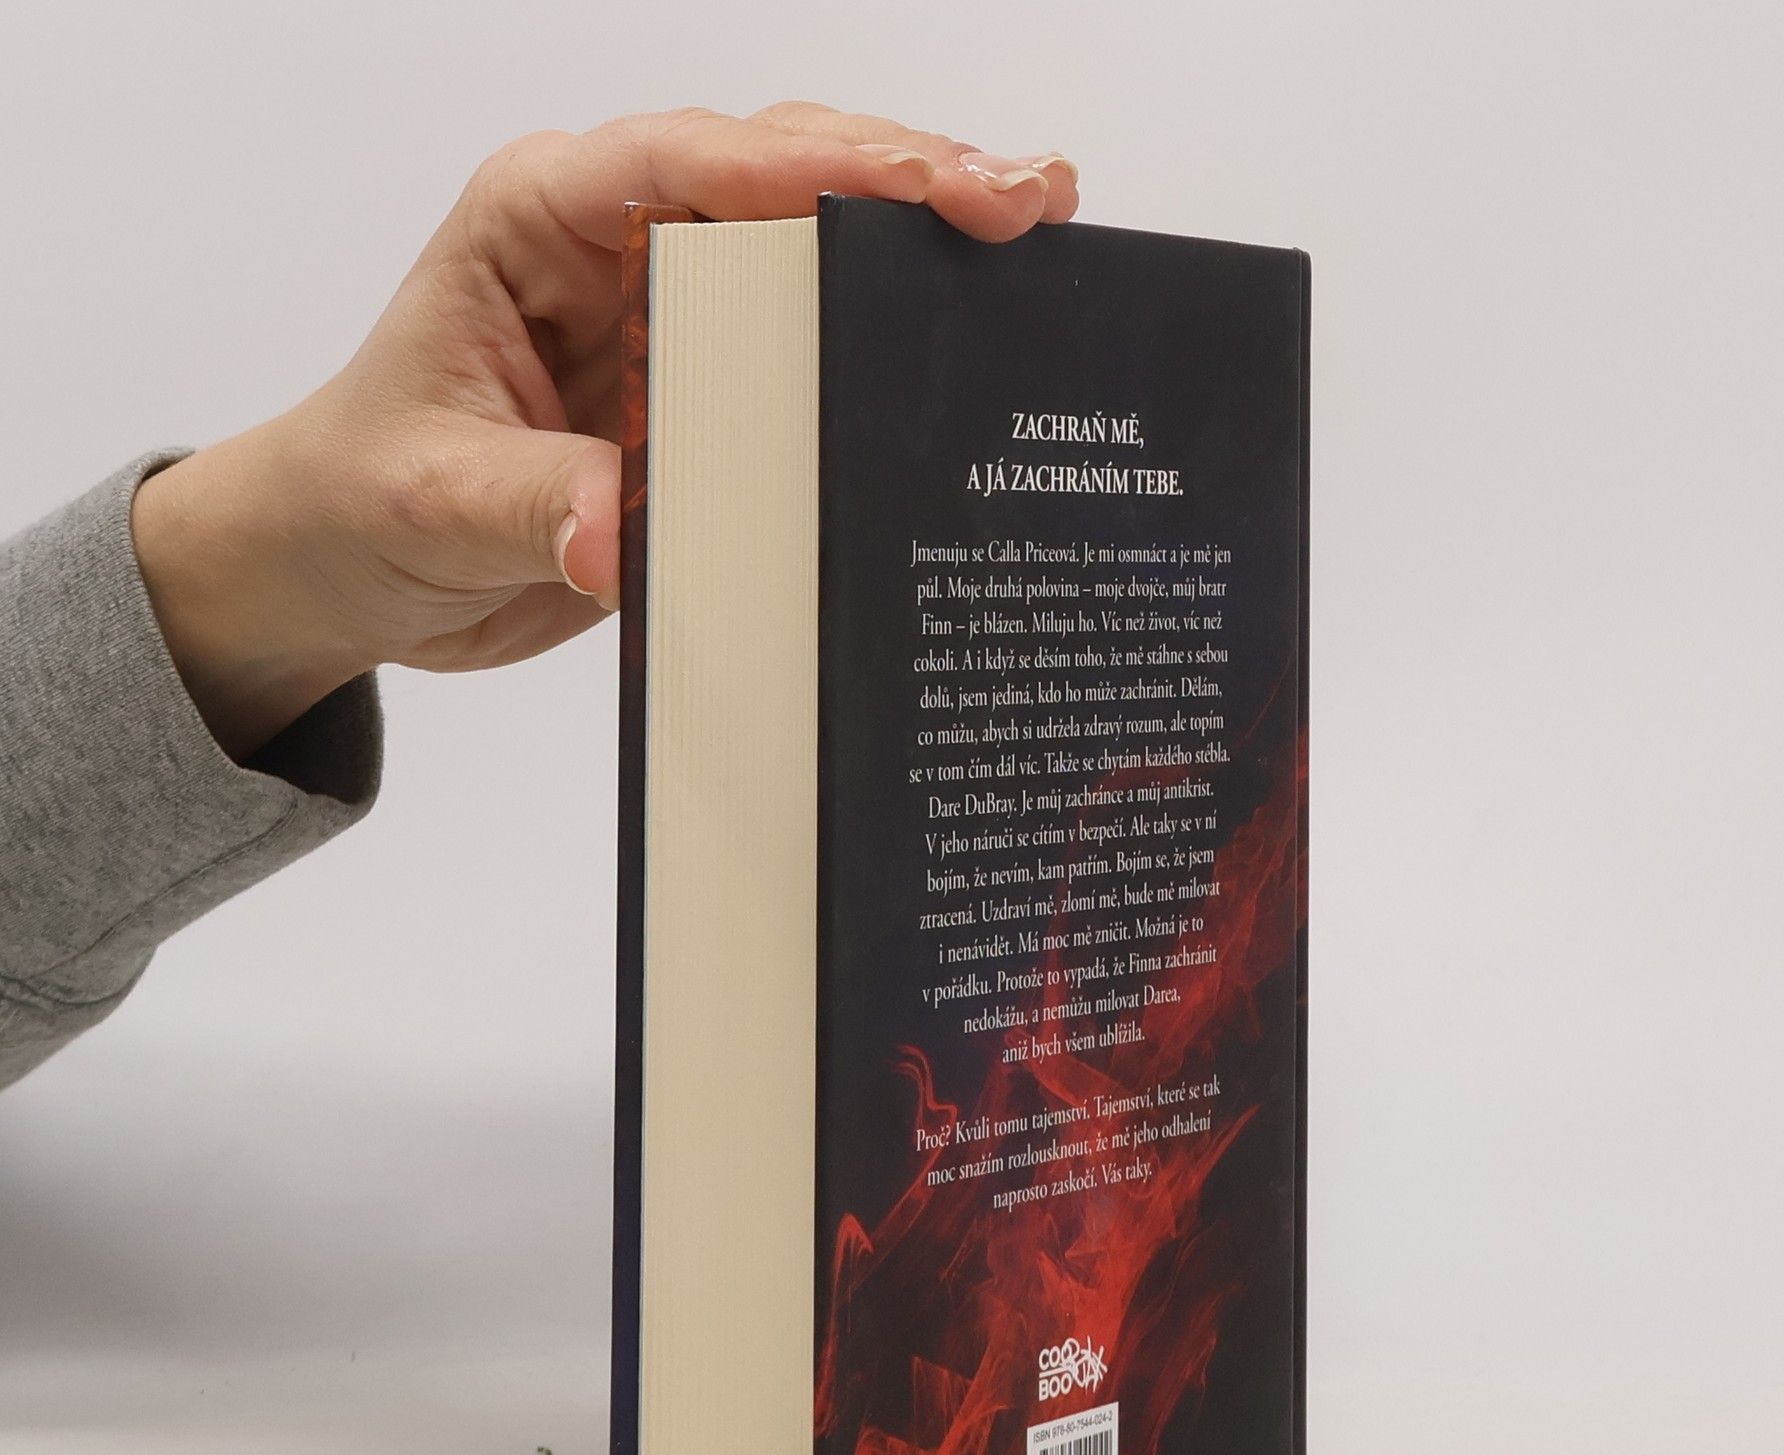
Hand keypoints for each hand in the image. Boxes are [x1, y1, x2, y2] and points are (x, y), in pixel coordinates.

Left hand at [132, 104, 1079, 759]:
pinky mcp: (705, 396)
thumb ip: (535, 504)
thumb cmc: (361, 500)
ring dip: (920, 249)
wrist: (352, 572)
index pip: (690, 163)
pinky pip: (810, 360)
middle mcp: (618, 249)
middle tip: (1027, 197)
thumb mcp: (433, 500)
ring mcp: (673, 320)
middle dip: (909, 177)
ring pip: (815, 251)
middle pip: (782, 177)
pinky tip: (967, 352)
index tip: (931, 186)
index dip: (817, 164)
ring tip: (1038, 243)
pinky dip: (887, 350)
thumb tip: (625, 536)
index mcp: (540, 222)